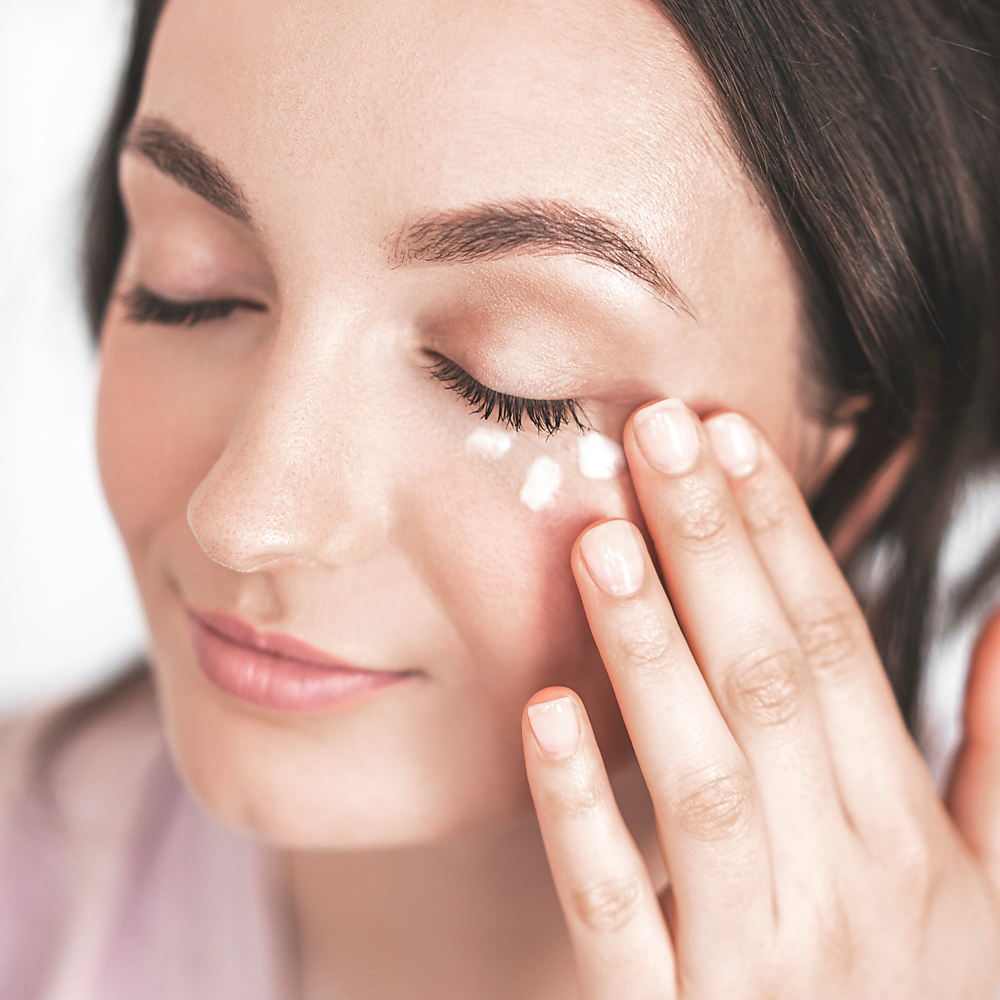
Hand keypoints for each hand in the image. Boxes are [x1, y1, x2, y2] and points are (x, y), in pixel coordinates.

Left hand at [521, 399, 999, 998]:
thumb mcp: (988, 893)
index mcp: (906, 837)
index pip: (834, 649)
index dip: (783, 536)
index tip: (729, 440)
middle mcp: (842, 884)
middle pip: (769, 681)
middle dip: (712, 549)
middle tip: (655, 434)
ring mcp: (757, 960)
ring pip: (702, 778)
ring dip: (652, 654)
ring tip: (603, 542)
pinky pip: (618, 912)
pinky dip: (581, 811)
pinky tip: (544, 713)